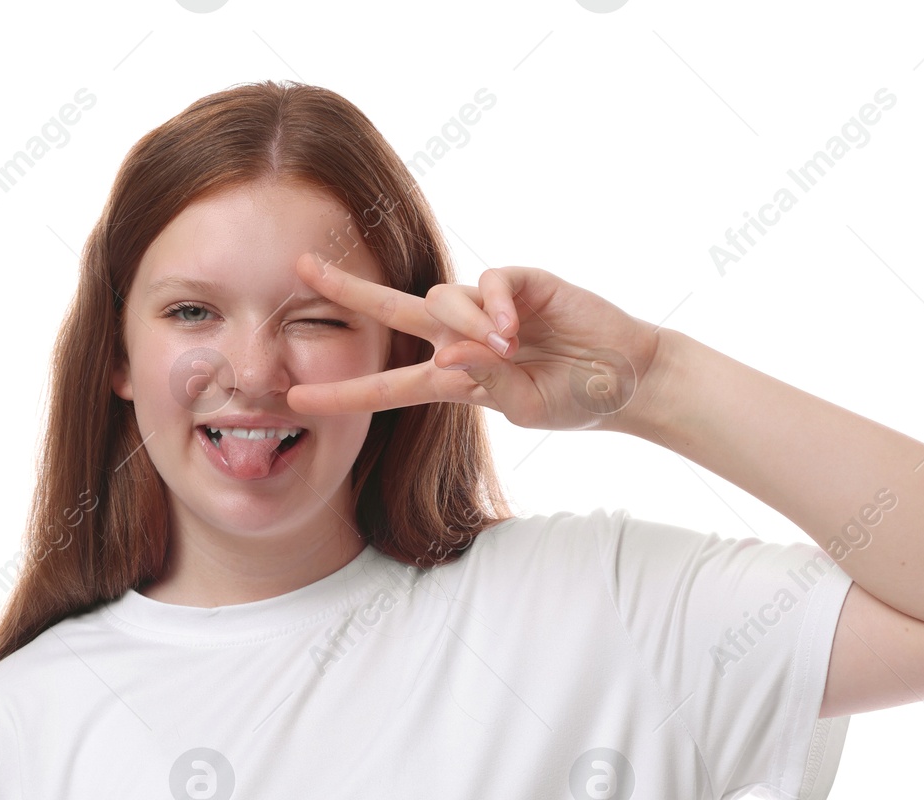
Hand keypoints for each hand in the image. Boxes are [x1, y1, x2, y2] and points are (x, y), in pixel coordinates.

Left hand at [286, 251, 665, 432]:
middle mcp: (463, 335)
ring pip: (445, 300)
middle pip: (393, 311)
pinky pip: (490, 282)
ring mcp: (491, 306)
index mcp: (455, 377)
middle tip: (302, 268)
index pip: (388, 385)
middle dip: (348, 290)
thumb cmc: (575, 399)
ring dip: (467, 325)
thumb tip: (450, 353)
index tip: (296, 398)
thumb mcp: (524, 407)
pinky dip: (496, 305)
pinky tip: (515, 331)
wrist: (627, 378)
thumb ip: (484, 384)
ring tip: (508, 350)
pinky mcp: (523, 282)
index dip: (344, 392)